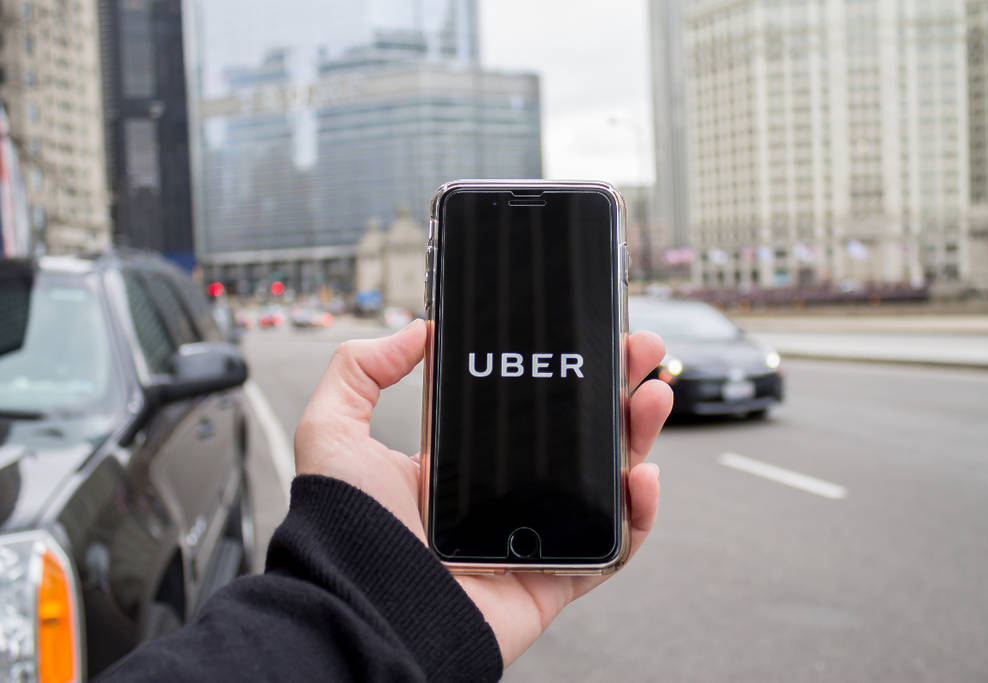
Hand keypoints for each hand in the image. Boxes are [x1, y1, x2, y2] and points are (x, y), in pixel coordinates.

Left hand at [294, 319, 672, 665]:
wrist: (365, 613)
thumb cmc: (343, 534)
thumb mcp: (333, 432)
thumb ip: (358, 371)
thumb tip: (412, 331)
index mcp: (460, 463)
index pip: (524, 407)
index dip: (560, 370)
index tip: (585, 333)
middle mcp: (500, 497)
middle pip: (575, 436)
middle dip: (612, 389)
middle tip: (636, 351)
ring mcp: (532, 536)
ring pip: (603, 483)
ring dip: (635, 437)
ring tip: (650, 396)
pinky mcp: (554, 578)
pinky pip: (612, 548)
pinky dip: (639, 515)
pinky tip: (642, 476)